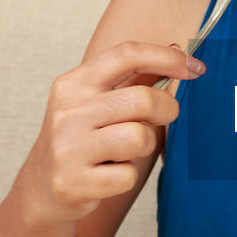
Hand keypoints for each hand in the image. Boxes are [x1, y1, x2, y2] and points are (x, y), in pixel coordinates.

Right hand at [21, 41, 203, 225]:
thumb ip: (134, 78)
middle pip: (143, 100)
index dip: (167, 58)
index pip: (127, 55)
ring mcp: (68, 147)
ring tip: (126, 151)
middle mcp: (68, 112)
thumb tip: (174, 48)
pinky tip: (109, 175)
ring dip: (144, 146)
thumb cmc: (80, 139)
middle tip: (163, 118)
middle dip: (167, 109)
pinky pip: (127, 175)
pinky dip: (127, 176)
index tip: (195, 68)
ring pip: (138, 138)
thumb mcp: (97, 102)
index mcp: (74, 84)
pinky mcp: (73, 182)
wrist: (42, 188)